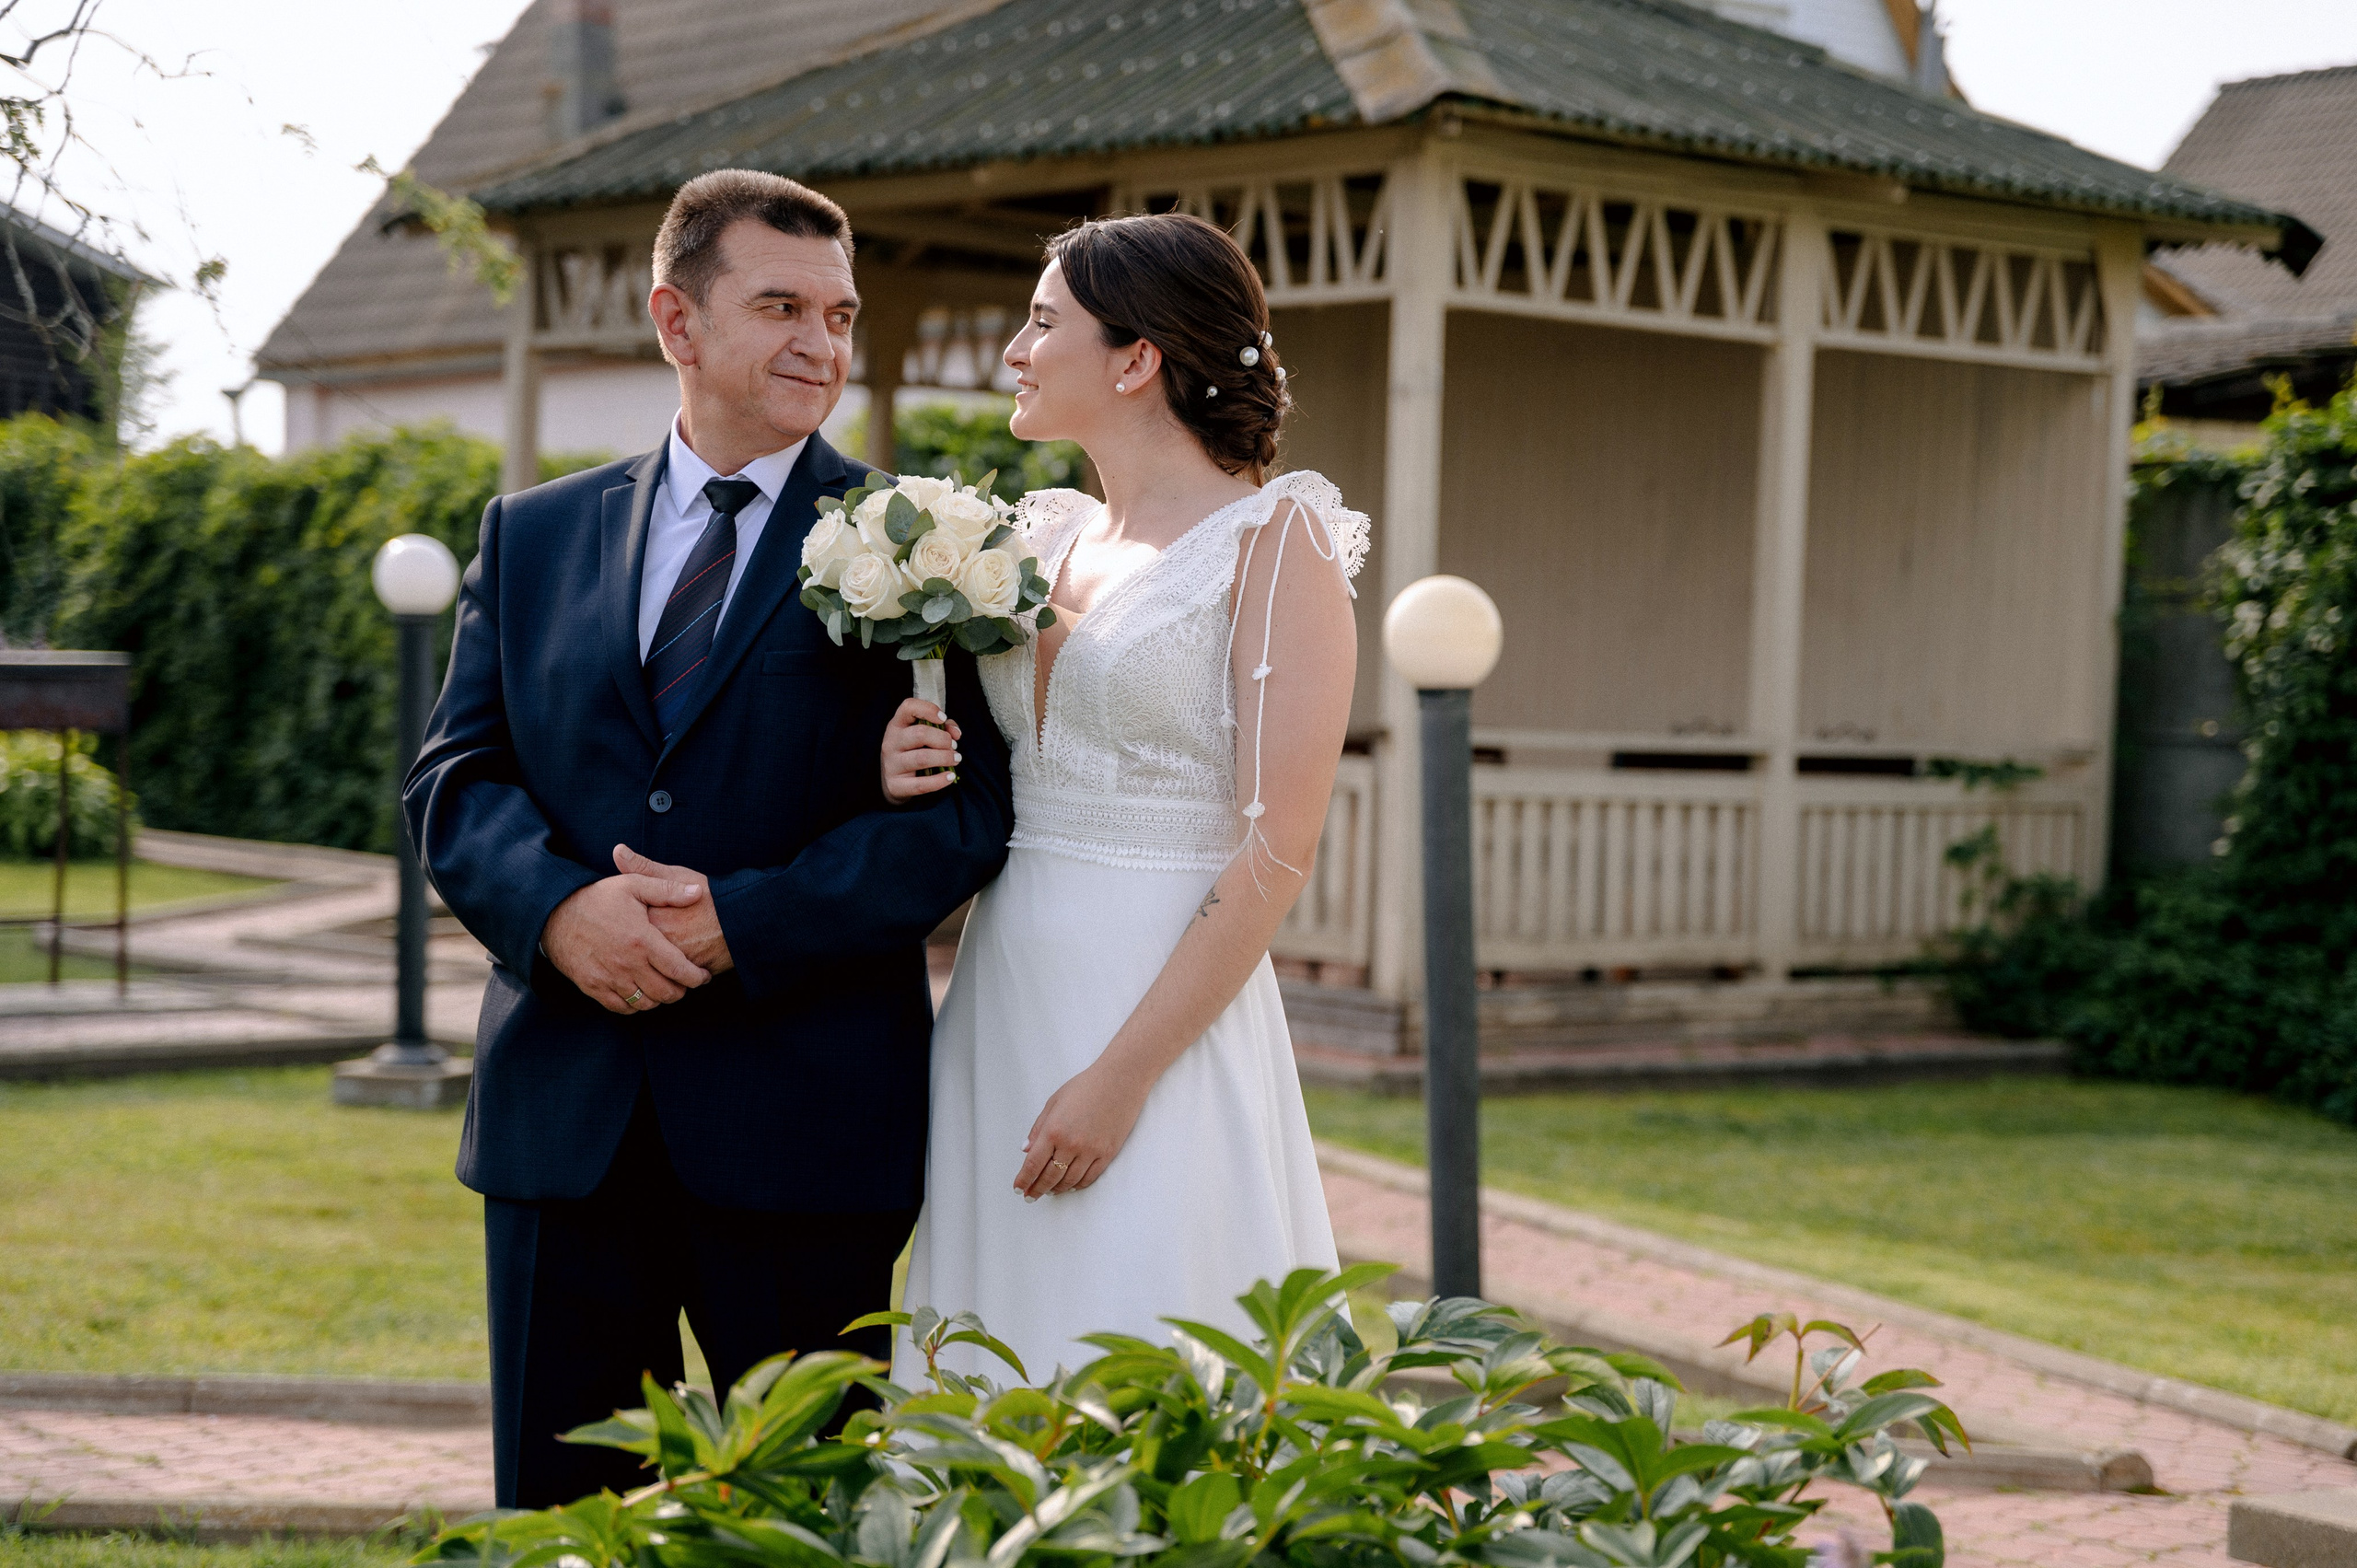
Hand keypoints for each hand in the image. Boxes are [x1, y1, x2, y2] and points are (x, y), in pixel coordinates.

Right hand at [541, 869, 710, 1012]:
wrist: (553, 914)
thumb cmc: (596, 898)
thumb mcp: (632, 885)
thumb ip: (667, 890)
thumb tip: (698, 892)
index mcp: (641, 940)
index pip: (680, 970)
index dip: (697, 977)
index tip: (703, 975)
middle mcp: (627, 964)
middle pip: (666, 992)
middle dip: (681, 990)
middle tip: (685, 983)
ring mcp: (609, 978)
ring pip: (646, 1003)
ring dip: (660, 999)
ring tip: (665, 987)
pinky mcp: (593, 987)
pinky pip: (622, 1007)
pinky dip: (636, 1005)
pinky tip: (641, 993)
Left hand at [612, 845, 733, 973]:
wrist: (745, 920)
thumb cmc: (711, 896)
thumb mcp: (678, 876)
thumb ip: (645, 867)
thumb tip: (618, 850)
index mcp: (651, 918)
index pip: (625, 925)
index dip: (627, 921)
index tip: (630, 918)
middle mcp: (659, 943)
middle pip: (636, 949)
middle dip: (636, 945)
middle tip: (648, 937)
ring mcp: (673, 962)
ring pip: (650, 967)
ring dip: (650, 963)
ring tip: (660, 953)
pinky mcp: (686, 975)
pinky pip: (668, 978)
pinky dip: (667, 974)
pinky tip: (670, 965)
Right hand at [881, 697, 962, 801]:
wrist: (893, 783)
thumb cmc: (912, 752)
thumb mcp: (923, 736)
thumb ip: (942, 728)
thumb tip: (955, 733)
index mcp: (897, 725)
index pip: (908, 707)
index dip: (928, 709)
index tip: (943, 719)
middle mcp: (891, 742)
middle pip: (920, 734)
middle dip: (943, 739)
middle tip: (953, 746)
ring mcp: (891, 764)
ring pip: (922, 758)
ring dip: (945, 758)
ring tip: (956, 759)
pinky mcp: (896, 785)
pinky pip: (921, 784)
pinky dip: (940, 781)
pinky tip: (950, 776)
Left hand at [1014, 1063, 1147, 1199]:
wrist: (1120, 1080)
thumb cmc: (1086, 1086)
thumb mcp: (1054, 1102)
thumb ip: (1038, 1128)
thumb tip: (1026, 1150)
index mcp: (1054, 1130)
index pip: (1033, 1164)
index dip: (1024, 1180)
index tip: (1018, 1189)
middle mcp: (1071, 1144)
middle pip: (1050, 1176)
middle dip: (1037, 1189)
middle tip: (1030, 1196)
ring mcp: (1091, 1151)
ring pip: (1069, 1180)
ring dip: (1057, 1189)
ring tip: (1049, 1192)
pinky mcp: (1107, 1153)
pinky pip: (1090, 1177)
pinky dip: (1077, 1185)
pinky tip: (1070, 1186)